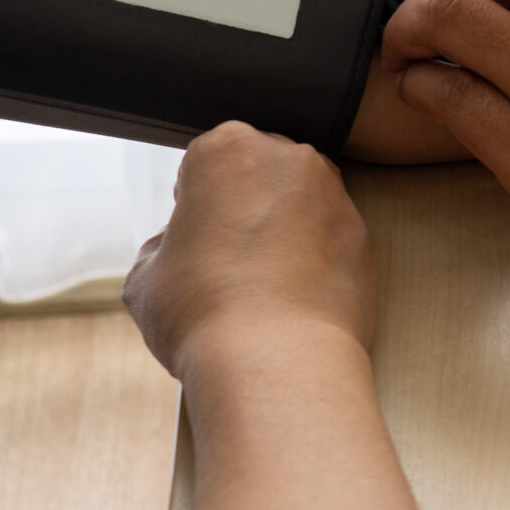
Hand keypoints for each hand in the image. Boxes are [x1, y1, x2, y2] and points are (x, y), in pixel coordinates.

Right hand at [123, 122, 376, 376]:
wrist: (277, 360)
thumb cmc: (202, 313)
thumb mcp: (145, 277)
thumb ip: (162, 245)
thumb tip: (178, 248)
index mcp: (230, 149)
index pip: (205, 161)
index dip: (193, 201)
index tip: (192, 234)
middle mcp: (291, 159)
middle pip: (260, 175)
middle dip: (244, 208)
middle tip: (224, 261)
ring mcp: (335, 196)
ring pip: (301, 204)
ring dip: (283, 232)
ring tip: (260, 285)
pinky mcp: (365, 238)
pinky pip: (331, 239)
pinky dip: (315, 260)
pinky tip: (293, 299)